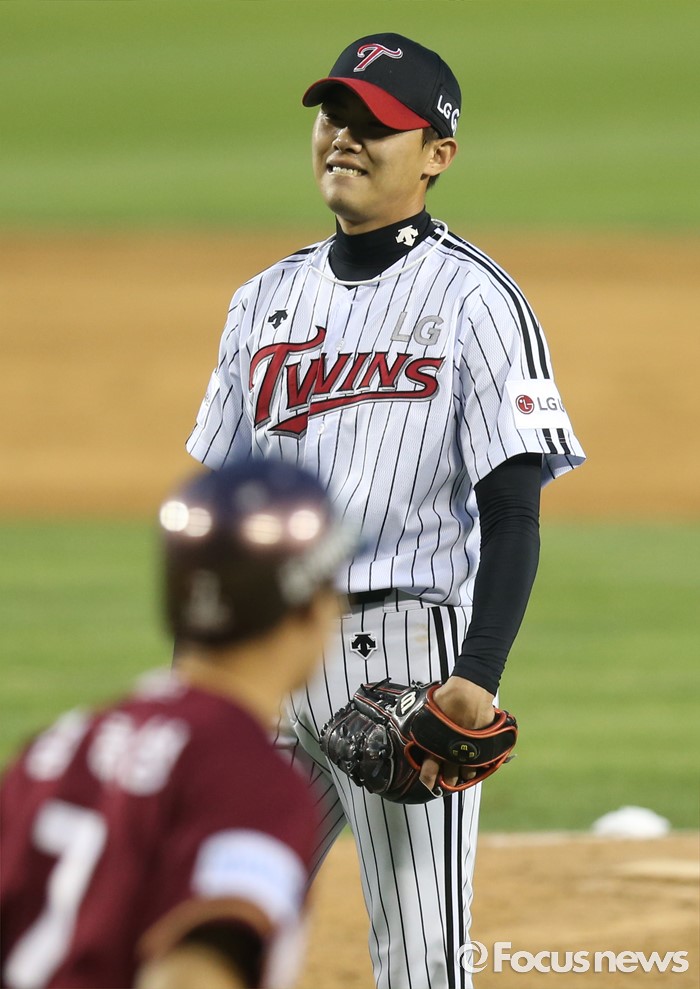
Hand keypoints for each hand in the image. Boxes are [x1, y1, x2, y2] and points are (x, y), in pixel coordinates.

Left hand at [418, 677, 495, 791]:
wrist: (468, 693)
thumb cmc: (447, 697)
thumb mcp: (426, 710)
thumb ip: (422, 722)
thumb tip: (409, 723)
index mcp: (435, 745)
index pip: (429, 769)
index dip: (428, 778)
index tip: (427, 783)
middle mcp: (451, 752)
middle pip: (449, 775)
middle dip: (447, 779)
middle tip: (446, 781)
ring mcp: (469, 751)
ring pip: (466, 772)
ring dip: (464, 774)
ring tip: (462, 774)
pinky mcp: (483, 747)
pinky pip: (482, 763)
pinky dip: (479, 766)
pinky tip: (477, 766)